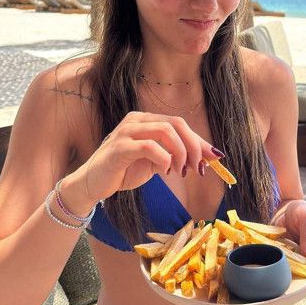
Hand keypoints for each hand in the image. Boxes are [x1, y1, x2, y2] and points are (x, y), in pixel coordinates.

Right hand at [78, 111, 221, 203]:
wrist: (92, 184)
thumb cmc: (123, 171)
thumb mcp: (156, 162)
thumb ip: (176, 156)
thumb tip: (207, 157)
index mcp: (146, 120)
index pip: (179, 124)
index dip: (198, 141)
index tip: (213, 159)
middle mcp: (137, 120)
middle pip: (176, 124)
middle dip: (193, 146)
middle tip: (198, 168)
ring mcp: (127, 131)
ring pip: (165, 131)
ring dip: (180, 153)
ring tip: (180, 172)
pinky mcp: (119, 147)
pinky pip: (149, 146)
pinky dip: (163, 158)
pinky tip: (165, 171)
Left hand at [271, 200, 305, 285]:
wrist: (287, 207)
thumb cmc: (302, 209)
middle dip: (303, 280)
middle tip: (290, 286)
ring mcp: (304, 257)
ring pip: (300, 273)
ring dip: (291, 277)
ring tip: (281, 282)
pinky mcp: (293, 258)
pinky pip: (289, 267)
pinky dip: (283, 271)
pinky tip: (275, 274)